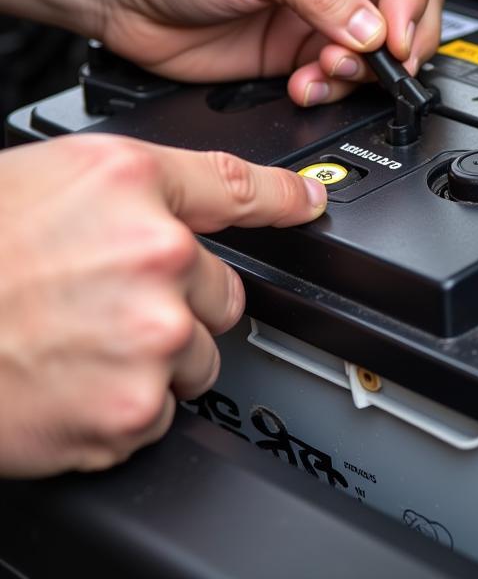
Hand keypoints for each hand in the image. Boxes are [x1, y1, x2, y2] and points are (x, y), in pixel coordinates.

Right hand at [0, 134, 327, 476]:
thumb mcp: (53, 181)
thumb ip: (140, 188)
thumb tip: (194, 205)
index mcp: (132, 189)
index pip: (240, 186)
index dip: (284, 197)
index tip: (308, 204)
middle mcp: (154, 258)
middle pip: (224, 294)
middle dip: (182, 303)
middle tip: (107, 303)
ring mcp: (148, 339)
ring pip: (198, 359)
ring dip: (156, 359)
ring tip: (80, 343)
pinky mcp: (130, 412)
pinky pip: (158, 411)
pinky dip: (124, 406)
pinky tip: (72, 380)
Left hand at [100, 0, 443, 105]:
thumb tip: (374, 32)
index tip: (394, 28)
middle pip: (406, 1)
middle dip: (402, 37)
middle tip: (386, 61)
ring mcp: (317, 13)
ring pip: (379, 47)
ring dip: (364, 69)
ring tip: (329, 70)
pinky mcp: (296, 52)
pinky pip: (340, 77)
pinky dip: (332, 88)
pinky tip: (305, 84)